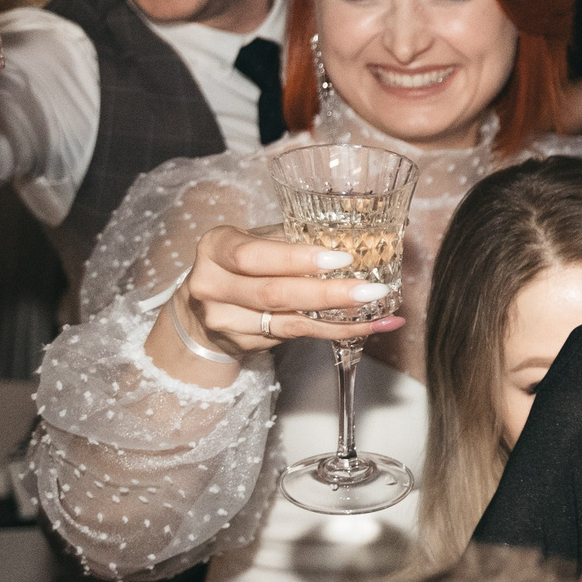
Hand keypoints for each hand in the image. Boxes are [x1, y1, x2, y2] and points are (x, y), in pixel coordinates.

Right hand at [174, 224, 399, 356]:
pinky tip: (368, 327)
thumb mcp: (254, 242)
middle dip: (328, 294)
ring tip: (380, 313)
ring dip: (341, 320)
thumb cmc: (239, 265)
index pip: (253, 255)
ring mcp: (224, 319)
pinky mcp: (242, 344)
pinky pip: (296, 337)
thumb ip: (290, 240)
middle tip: (372, 290)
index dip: (297, 259)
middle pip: (274, 293)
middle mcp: (212, 285)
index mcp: (216, 247)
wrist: (201, 309)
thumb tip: (352, 237)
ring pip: (289, 323)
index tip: (341, 258)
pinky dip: (336, 332)